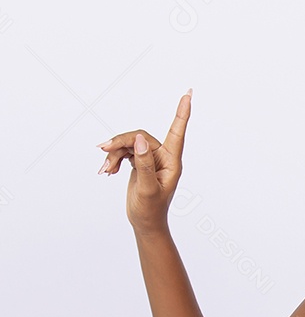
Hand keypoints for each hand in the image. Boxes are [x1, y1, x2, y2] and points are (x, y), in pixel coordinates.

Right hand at [96, 91, 191, 232]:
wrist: (145, 223)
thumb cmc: (151, 210)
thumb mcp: (147, 189)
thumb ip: (144, 164)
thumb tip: (139, 139)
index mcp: (171, 162)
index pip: (177, 132)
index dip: (182, 112)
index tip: (188, 93)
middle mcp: (163, 157)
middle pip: (140, 137)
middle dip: (120, 143)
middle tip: (103, 150)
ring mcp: (151, 159)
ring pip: (129, 144)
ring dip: (114, 154)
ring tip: (105, 170)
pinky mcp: (140, 163)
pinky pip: (124, 152)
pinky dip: (114, 159)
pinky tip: (107, 171)